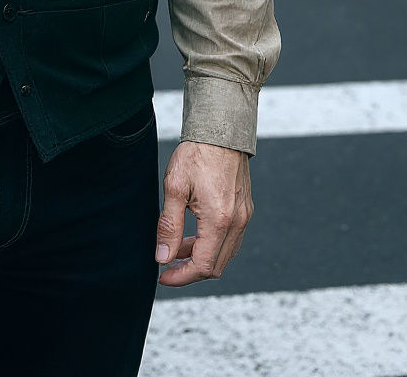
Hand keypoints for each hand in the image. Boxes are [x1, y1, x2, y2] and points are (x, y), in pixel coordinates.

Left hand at [155, 141, 252, 286]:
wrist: (221, 130)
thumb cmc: (197, 154)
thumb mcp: (174, 188)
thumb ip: (169, 226)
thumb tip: (162, 257)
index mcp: (219, 220)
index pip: (203, 266)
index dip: (181, 276)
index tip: (162, 275)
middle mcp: (237, 223)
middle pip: (215, 266)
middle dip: (189, 270)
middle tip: (166, 264)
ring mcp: (244, 216)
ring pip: (224, 254)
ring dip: (200, 257)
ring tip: (175, 247)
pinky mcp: (245, 209)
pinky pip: (230, 239)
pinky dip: (211, 244)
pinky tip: (192, 234)